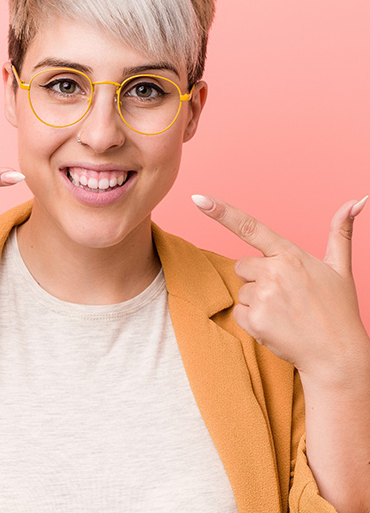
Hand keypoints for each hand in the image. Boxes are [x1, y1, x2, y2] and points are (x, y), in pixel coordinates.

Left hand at [191, 194, 369, 381]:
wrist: (337, 356)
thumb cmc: (337, 309)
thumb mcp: (339, 268)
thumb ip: (340, 232)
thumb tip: (358, 199)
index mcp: (290, 255)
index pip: (250, 228)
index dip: (222, 212)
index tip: (200, 200)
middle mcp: (275, 272)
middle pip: (242, 266)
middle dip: (256, 278)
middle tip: (285, 295)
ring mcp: (264, 297)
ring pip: (242, 291)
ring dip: (257, 302)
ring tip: (285, 313)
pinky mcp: (255, 320)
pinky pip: (238, 312)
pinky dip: (253, 320)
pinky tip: (276, 325)